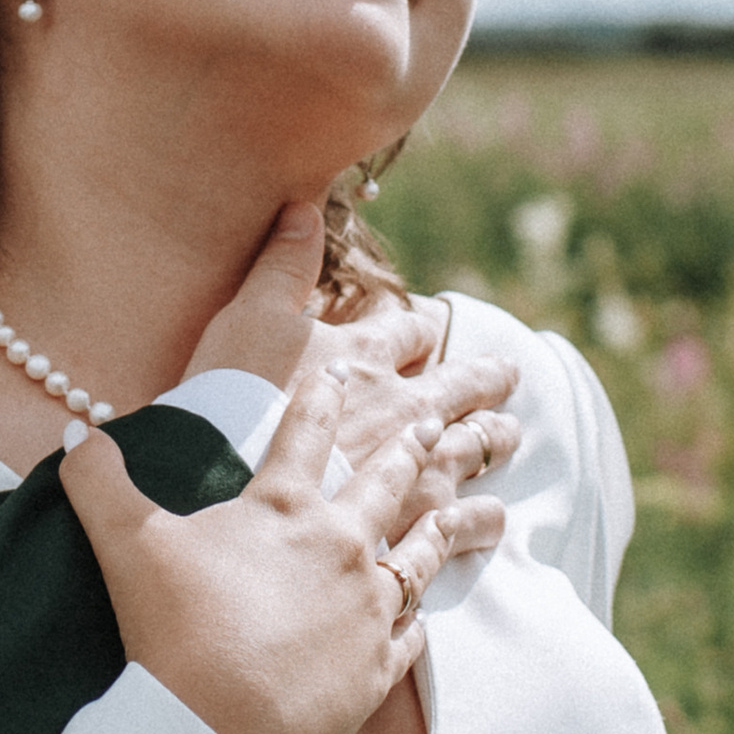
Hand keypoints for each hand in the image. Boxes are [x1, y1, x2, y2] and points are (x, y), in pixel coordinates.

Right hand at [60, 358, 507, 733]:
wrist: (220, 731)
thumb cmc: (176, 632)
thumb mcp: (127, 545)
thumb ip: (100, 483)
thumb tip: (75, 432)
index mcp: (282, 510)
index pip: (304, 435)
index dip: (319, 398)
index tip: (338, 373)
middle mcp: (339, 547)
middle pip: (385, 482)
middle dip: (412, 444)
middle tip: (439, 418)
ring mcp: (366, 608)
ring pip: (421, 552)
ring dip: (448, 522)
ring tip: (476, 504)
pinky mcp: (377, 667)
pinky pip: (412, 633)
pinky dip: (419, 619)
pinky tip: (426, 614)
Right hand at [185, 210, 520, 523]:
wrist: (225, 491)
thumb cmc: (230, 401)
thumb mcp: (246, 317)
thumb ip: (279, 263)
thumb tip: (304, 207)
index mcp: (366, 357)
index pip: (408, 332)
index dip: (418, 330)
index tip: (426, 331)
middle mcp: (403, 410)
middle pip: (458, 387)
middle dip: (483, 378)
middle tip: (507, 373)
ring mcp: (413, 471)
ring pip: (472, 449)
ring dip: (492, 439)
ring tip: (508, 435)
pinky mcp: (412, 527)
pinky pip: (462, 525)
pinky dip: (481, 518)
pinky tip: (491, 517)